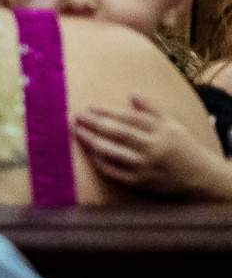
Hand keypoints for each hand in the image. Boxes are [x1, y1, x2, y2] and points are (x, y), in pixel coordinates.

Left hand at [75, 95, 231, 200]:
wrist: (199, 176)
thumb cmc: (181, 146)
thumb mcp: (172, 125)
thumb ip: (152, 110)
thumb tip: (132, 95)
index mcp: (162, 131)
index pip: (130, 118)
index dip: (109, 111)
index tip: (91, 106)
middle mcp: (153, 148)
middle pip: (119, 133)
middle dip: (96, 124)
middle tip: (77, 116)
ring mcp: (145, 166)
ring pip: (114, 153)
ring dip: (92, 142)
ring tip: (78, 132)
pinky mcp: (139, 182)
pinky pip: (115, 172)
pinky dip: (101, 163)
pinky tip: (90, 154)